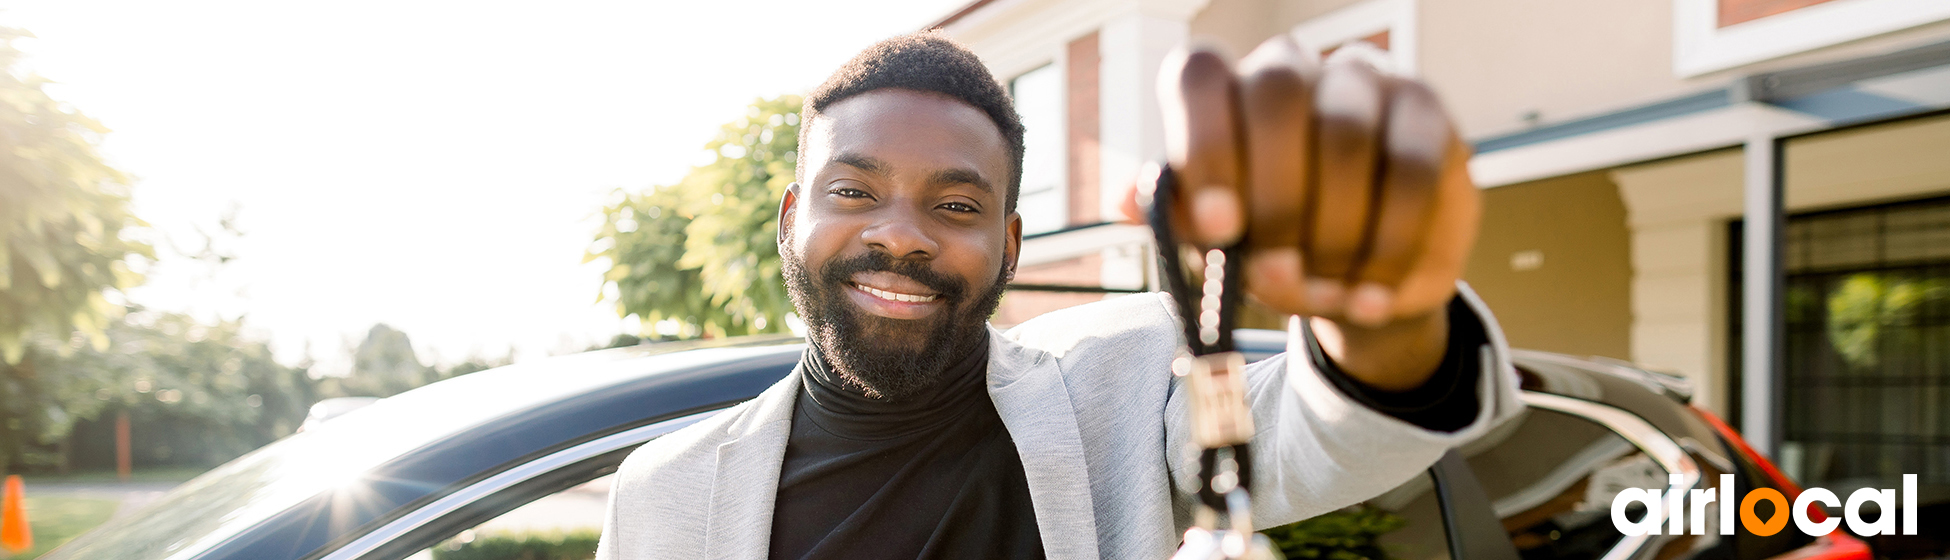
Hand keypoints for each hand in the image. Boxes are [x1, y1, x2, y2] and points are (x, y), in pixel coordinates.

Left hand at [1133, 37, 1479, 389]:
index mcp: (1224, 89)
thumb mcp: (1217, 241)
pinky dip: (1388, 247)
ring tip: (1321, 296)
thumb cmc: (1268, 244)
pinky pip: (1412, 172)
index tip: (1215, 227)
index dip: (1205, 146)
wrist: (1351, 281)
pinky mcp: (1426, 116)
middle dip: (1273, 197)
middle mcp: (1291, 68)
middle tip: (1274, 271)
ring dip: (1332, 234)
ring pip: (1347, 136)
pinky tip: (1369, 298)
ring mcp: (1363, 82)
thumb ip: (1178, 218)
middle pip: (1276, 95)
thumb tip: (1126, 198)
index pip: (1200, 77)